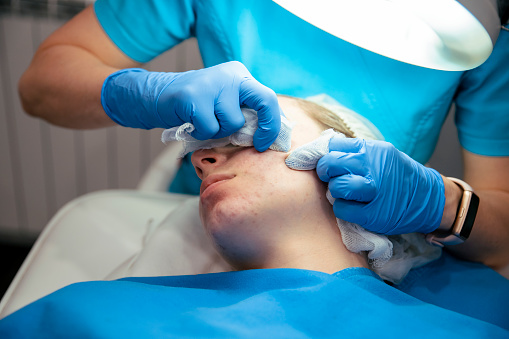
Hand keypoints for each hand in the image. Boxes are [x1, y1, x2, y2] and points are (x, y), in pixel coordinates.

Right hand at [101, 61, 280, 150]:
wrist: (158, 96)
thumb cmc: (196, 107)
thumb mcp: (224, 104)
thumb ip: (244, 113)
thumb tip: (267, 137)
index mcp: (240, 76)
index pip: (268, 98)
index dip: (272, 124)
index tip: (263, 142)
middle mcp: (230, 75)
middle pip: (264, 100)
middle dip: (266, 126)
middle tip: (256, 143)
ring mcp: (212, 83)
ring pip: (233, 122)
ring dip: (219, 132)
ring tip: (204, 124)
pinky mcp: (194, 96)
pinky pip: (210, 128)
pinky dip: (201, 134)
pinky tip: (192, 125)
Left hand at [316, 137, 444, 234]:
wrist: (428, 197)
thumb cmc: (397, 175)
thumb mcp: (380, 154)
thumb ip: (355, 152)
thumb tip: (324, 151)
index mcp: (370, 149)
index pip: (333, 146)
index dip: (325, 156)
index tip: (328, 163)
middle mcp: (372, 167)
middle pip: (330, 164)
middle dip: (325, 172)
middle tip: (331, 178)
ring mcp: (373, 191)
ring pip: (335, 187)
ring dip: (335, 192)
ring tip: (345, 194)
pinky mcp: (373, 214)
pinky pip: (342, 209)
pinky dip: (342, 209)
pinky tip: (352, 207)